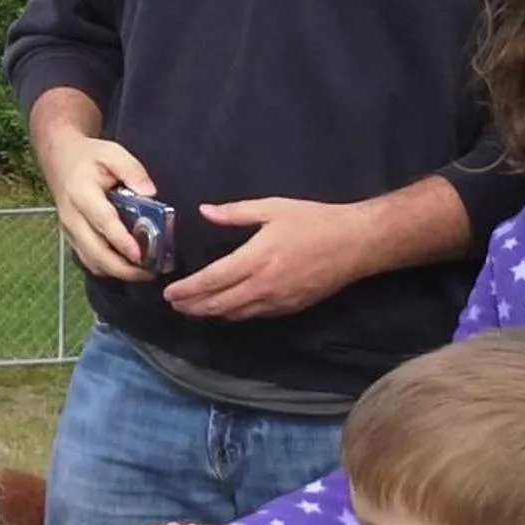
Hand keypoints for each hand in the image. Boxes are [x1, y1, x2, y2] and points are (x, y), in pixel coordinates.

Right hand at [34, 122, 155, 282]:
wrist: (59, 159)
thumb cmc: (88, 157)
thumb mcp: (113, 153)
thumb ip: (133, 171)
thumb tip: (151, 193)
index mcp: (82, 194)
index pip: (103, 223)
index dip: (122, 241)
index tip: (140, 255)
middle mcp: (72, 217)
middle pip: (96, 252)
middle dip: (123, 268)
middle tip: (150, 272)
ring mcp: (69, 231)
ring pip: (92, 262)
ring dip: (117, 273)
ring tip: (144, 273)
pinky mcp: (71, 238)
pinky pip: (89, 261)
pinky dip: (108, 269)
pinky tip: (128, 267)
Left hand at [162, 197, 370, 319]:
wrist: (355, 244)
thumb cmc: (314, 221)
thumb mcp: (273, 208)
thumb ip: (236, 213)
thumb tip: (205, 211)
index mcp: (256, 259)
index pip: (212, 280)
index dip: (188, 289)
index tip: (169, 292)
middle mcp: (263, 286)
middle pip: (218, 304)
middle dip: (193, 306)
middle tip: (175, 304)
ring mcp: (277, 301)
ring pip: (235, 314)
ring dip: (211, 313)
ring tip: (195, 309)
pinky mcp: (290, 308)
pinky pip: (254, 316)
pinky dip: (235, 314)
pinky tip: (227, 310)